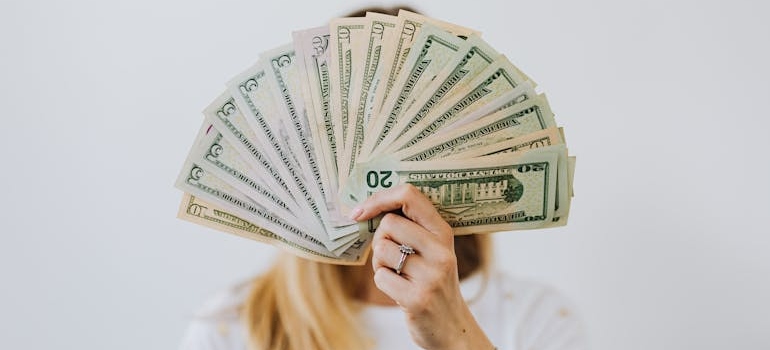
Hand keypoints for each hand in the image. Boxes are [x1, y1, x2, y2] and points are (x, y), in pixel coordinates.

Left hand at [350, 184, 494, 349]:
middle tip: (391, 258)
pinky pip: (380, 277)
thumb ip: (412, 228)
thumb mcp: (433, 250)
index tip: (360, 211)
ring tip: (398, 275)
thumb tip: (367, 208)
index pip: (409, 195)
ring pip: (381, 250)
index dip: (379, 198)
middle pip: (388, 223)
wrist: (451, 327)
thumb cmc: (432, 282)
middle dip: (379, 240)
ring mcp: (431, 275)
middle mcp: (441, 251)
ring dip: (380, 264)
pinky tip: (400, 291)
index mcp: (443, 232)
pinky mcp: (418, 298)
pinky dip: (383, 283)